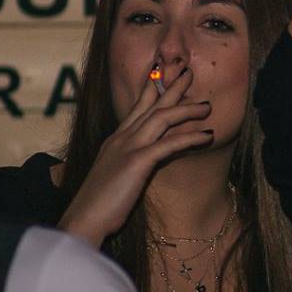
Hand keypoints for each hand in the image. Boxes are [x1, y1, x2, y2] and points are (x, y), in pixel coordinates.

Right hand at [58, 61, 212, 245]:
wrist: (83, 220)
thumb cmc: (100, 205)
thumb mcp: (117, 177)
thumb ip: (130, 163)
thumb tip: (147, 159)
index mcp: (115, 140)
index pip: (136, 108)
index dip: (151, 89)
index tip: (163, 73)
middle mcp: (120, 138)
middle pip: (151, 106)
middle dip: (171, 87)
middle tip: (188, 71)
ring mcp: (127, 148)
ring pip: (162, 118)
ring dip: (187, 109)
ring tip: (207, 105)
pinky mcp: (136, 162)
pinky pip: (169, 144)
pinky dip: (190, 137)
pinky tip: (208, 136)